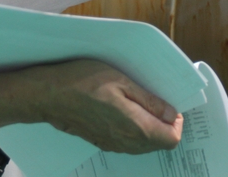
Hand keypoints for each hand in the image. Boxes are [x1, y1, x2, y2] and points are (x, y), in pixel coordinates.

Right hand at [29, 60, 182, 153]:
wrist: (50, 95)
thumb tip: (173, 114)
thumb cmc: (85, 82)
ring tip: (140, 102)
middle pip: (159, 143)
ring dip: (149, 127)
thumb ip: (150, 101)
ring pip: (143, 145)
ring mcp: (113, 145)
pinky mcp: (101, 142)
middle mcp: (126, 143)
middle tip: (156, 100)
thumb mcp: (122, 82)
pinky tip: (124, 110)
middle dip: (164, 124)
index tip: (169, 103)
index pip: (172, 138)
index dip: (176, 122)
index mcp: (136, 128)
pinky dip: (134, 131)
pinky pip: (128, 143)